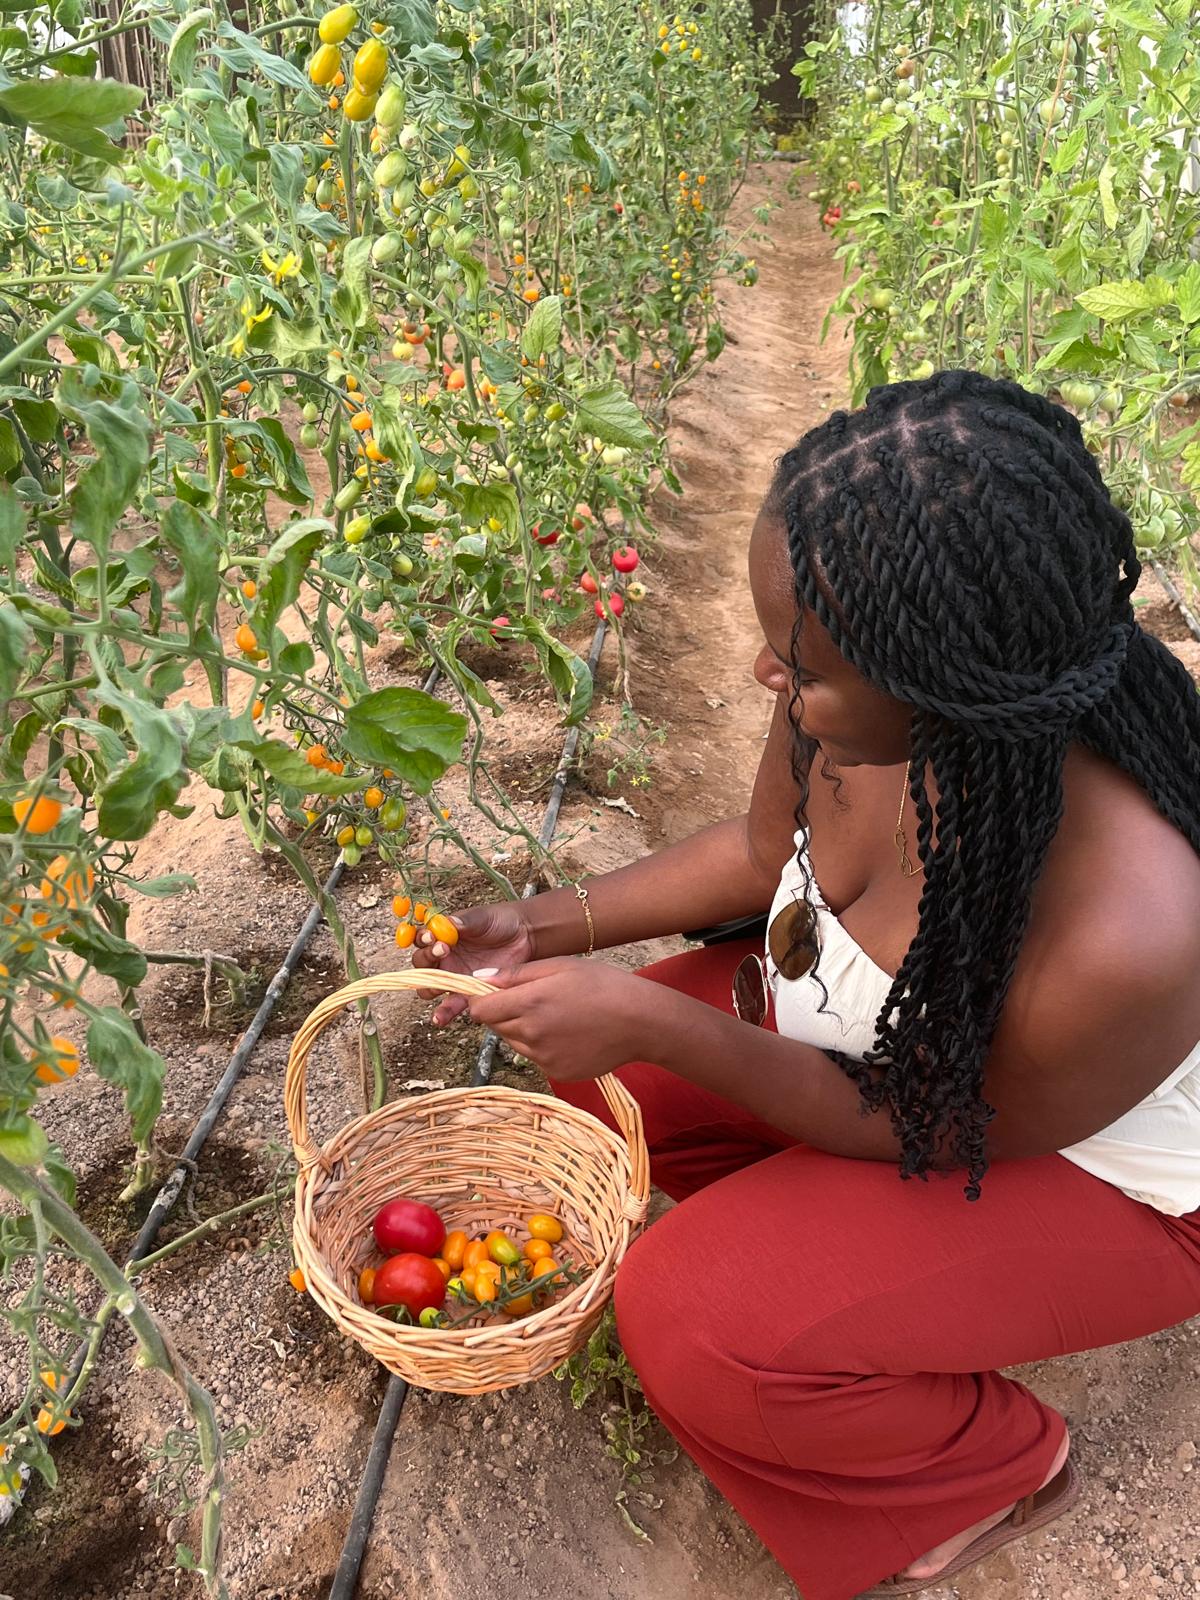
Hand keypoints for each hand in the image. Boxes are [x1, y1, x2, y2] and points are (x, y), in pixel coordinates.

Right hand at [411, 900, 535, 1022]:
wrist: (525, 937)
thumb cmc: (501, 922)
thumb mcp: (482, 917)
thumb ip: (464, 921)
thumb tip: (448, 922)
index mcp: (443, 936)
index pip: (422, 939)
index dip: (423, 939)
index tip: (432, 937)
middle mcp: (445, 957)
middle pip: (422, 963)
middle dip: (427, 958)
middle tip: (442, 951)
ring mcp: (455, 976)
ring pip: (431, 986)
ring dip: (429, 987)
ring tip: (438, 985)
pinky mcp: (468, 992)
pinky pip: (452, 1004)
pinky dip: (444, 1012)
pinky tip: (441, 1018)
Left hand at [463, 958, 650, 1081]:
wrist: (639, 1021)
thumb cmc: (602, 985)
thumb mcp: (559, 966)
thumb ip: (516, 974)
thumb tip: (480, 978)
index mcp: (529, 1002)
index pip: (479, 1009)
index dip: (481, 999)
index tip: (493, 992)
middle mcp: (530, 1033)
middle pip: (494, 1026)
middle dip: (503, 1013)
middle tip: (532, 1000)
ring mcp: (542, 1057)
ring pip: (513, 1042)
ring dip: (521, 1029)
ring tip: (554, 1015)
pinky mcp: (555, 1072)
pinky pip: (534, 1057)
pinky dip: (541, 1046)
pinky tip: (567, 1033)